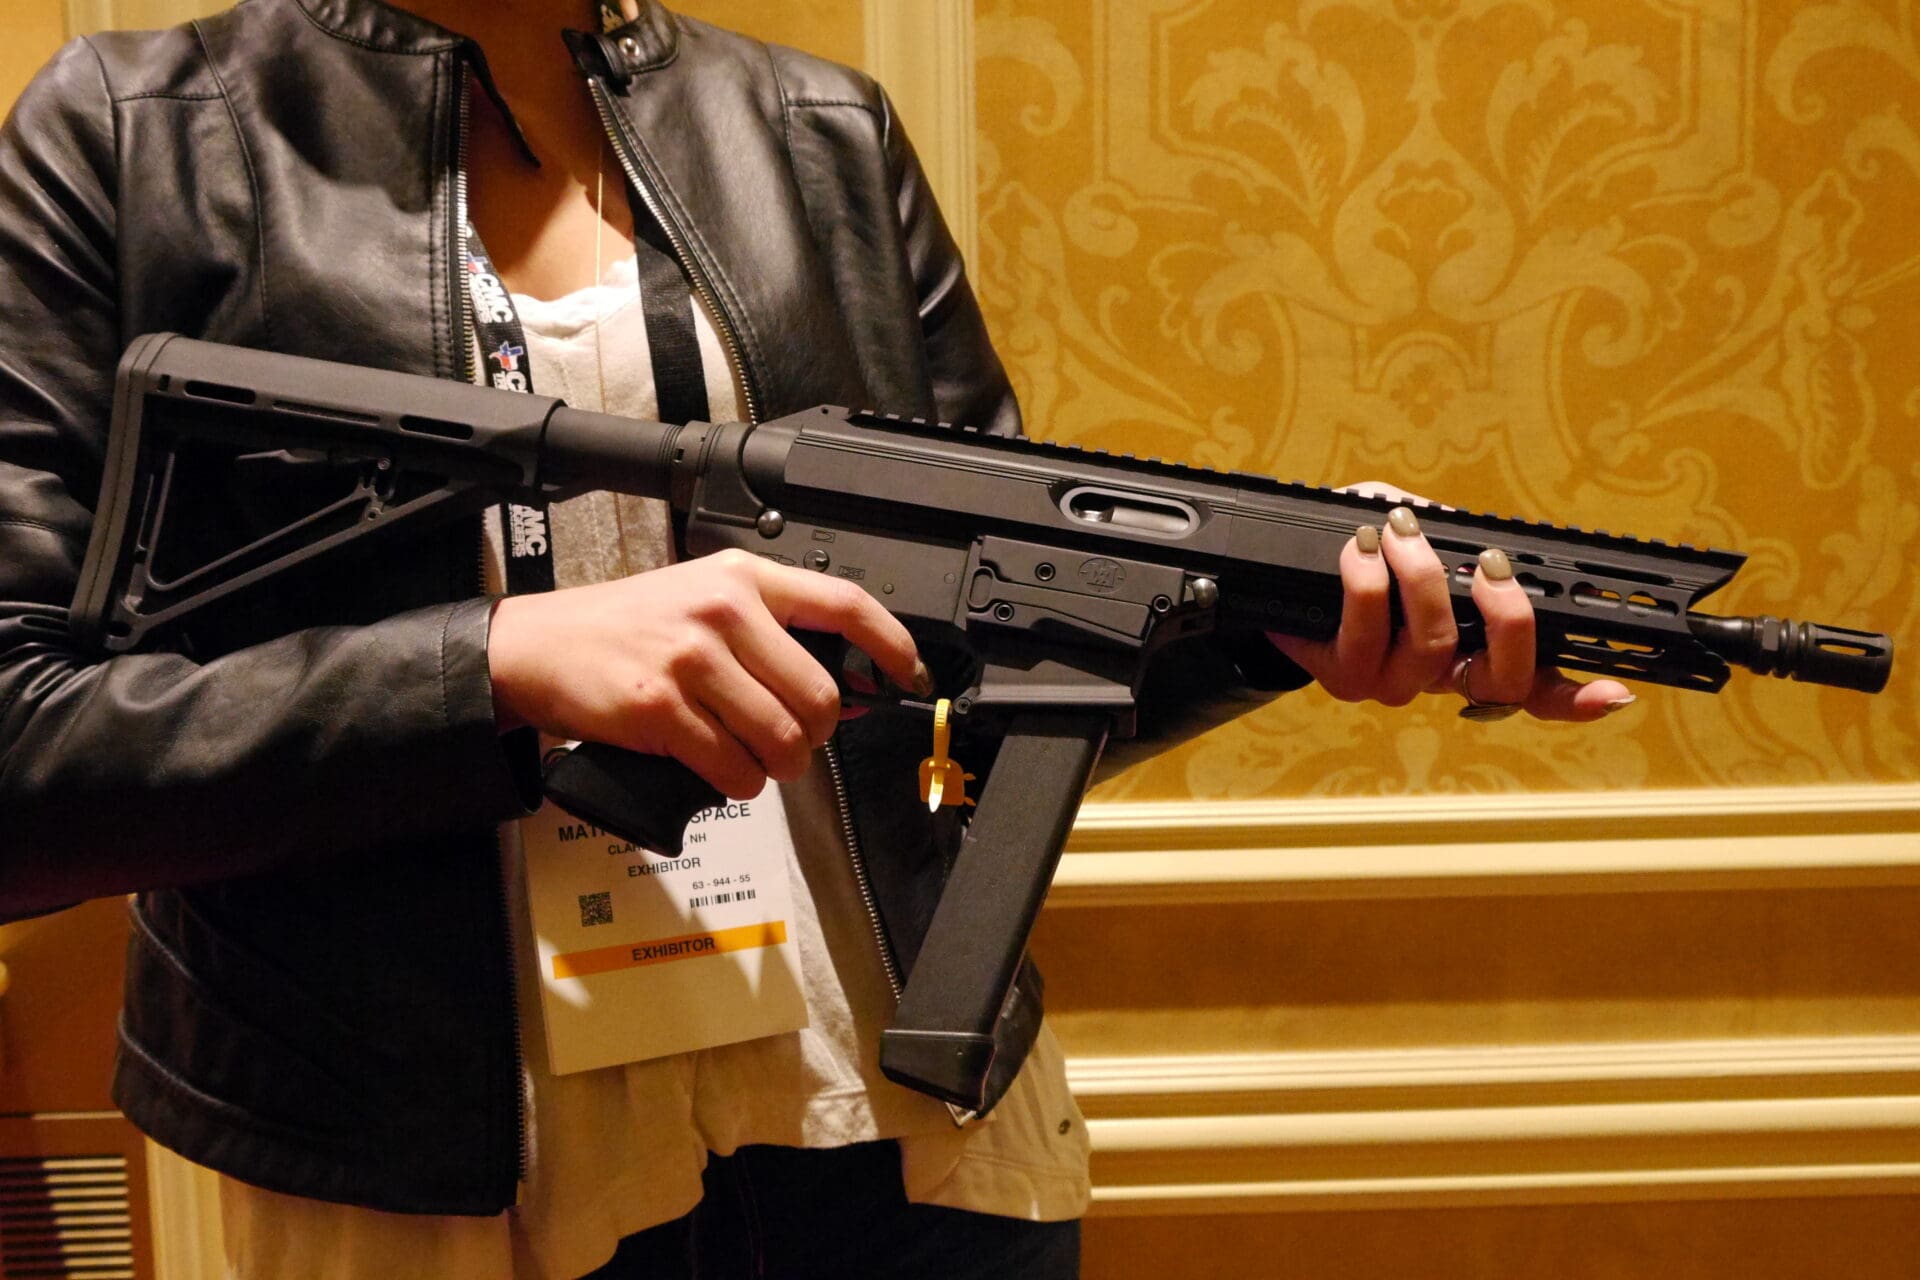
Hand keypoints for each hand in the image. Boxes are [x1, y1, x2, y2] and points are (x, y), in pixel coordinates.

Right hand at [488, 549, 929, 796]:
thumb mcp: (703, 602)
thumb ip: (769, 634)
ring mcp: (692, 658)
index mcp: (742, 578)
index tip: (908, 674)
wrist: (541, 646)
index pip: (843, 603)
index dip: (889, 644)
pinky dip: (738, 783)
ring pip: (782, 739)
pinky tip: (721, 768)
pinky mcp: (661, 707)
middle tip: (794, 743)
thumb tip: (841, 693)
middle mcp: (723, 610)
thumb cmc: (628, 629)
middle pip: (818, 695)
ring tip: (755, 760)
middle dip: (814, 736)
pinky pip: (734, 767)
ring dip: (779, 767)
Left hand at [1268, 505, 1634, 721]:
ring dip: (1422, 578)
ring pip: (1433, 647)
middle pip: (1503, 679)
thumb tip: (1468, 534)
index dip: (1577, 697)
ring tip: (1400, 533)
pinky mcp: (1343, 676)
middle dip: (1508, 618)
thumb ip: (1451, 535)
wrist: (1279, 583)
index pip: (1535, 686)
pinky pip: (1365, 636)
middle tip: (1494, 568)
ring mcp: (1393, 683)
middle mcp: (1440, 678)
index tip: (1616, 692)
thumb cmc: (1363, 556)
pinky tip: (1360, 550)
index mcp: (1474, 651)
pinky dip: (1367, 583)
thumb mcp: (1417, 536)